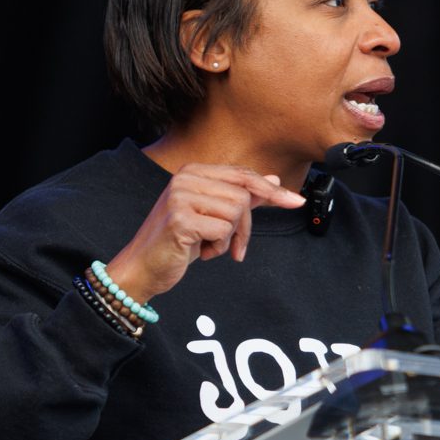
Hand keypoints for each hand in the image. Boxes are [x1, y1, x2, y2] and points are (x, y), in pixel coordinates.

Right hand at [105, 164, 305, 302]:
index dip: (270, 190)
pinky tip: (201, 252)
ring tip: (210, 247)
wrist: (143, 267)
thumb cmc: (178, 243)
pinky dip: (219, 248)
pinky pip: (223, 231)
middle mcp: (185, 178)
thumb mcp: (213, 217)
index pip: (243, 175)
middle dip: (245, 227)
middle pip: (243, 195)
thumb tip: (273, 181)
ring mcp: (181, 197)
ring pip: (236, 213)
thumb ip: (241, 197)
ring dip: (230, 239)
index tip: (296, 201)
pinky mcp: (180, 219)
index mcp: (193, 172)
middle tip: (234, 248)